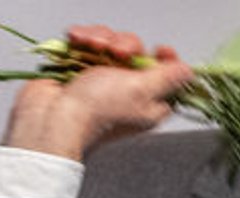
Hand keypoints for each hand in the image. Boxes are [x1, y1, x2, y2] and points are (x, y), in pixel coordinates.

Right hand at [1, 25, 191, 160]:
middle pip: (138, 54)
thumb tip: (188, 72)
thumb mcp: (142, 90)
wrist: (52, 117)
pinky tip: (77, 40)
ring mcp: (101, 80)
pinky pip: (88, 43)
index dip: (166, 60)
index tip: (160, 51)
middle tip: (118, 54)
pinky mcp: (78, 69)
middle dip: (127, 45)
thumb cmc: (96, 111)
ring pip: (111, 44)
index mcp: (149, 102)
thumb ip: (168, 77)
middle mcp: (127, 92)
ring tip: (91, 47)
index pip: (167, 76)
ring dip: (102, 38)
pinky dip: (82, 38)